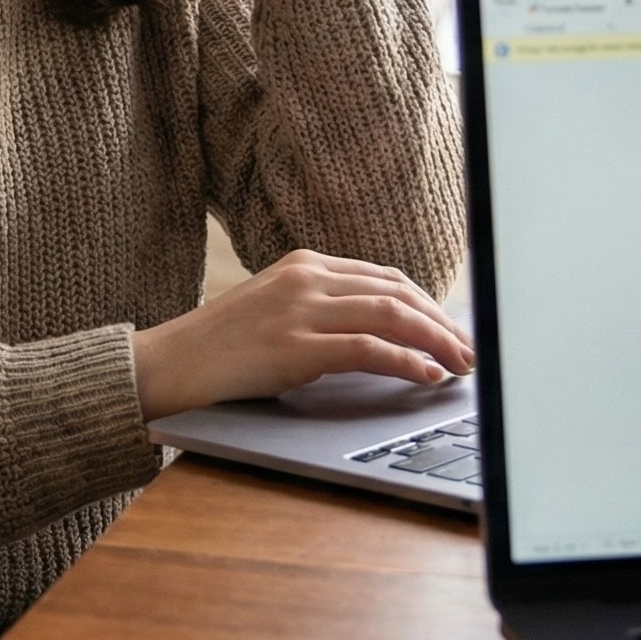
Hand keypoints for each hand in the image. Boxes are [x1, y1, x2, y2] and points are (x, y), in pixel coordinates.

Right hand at [130, 249, 473, 420]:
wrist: (169, 364)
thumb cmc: (220, 347)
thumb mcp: (274, 310)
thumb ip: (320, 310)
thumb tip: (380, 334)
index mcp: (304, 264)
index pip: (385, 277)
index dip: (429, 305)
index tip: (453, 330)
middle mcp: (306, 278)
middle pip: (397, 292)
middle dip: (443, 323)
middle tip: (470, 351)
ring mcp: (300, 309)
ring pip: (391, 315)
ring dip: (436, 341)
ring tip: (460, 365)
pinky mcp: (296, 346)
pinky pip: (368, 348)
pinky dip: (407, 361)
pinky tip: (427, 375)